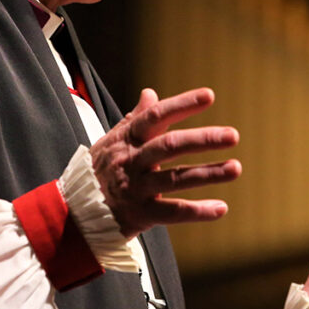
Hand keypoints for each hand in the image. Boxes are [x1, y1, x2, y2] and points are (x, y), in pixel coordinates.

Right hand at [91, 87, 241, 238]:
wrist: (74, 212)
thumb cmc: (99, 171)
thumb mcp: (111, 141)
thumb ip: (134, 119)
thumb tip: (150, 93)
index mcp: (128, 139)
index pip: (156, 117)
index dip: (182, 105)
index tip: (209, 96)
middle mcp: (133, 161)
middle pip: (170, 146)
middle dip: (203, 139)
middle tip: (232, 135)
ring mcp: (137, 188)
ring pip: (176, 179)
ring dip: (208, 173)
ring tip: (235, 168)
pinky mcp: (141, 214)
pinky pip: (173, 213)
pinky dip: (198, 211)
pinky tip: (221, 208)